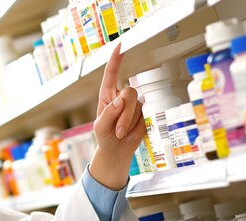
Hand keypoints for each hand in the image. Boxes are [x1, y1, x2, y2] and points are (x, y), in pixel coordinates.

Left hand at [89, 45, 146, 190]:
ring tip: (121, 134)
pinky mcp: (145, 113)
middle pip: (129, 93)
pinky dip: (136, 128)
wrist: (116, 151)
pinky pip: (145, 116)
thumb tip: (119, 100)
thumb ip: (108, 113)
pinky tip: (130, 133)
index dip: (116, 59)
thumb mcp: (100, 127)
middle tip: (117, 131)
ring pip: (138, 106)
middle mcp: (122, 96)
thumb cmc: (105, 136)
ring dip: (128, 123)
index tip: (120, 45)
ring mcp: (135, 104)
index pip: (112, 73)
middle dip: (124, 114)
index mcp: (107, 95)